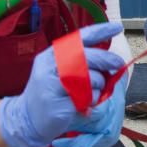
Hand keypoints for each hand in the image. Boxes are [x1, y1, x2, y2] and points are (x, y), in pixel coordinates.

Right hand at [0, 22, 124, 146]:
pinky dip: (92, 101)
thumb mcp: (61, 71)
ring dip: (99, 85)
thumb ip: (81, 63)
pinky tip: (85, 104)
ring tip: (92, 93)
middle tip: (119, 63)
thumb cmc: (52, 92)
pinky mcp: (57, 103)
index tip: (117, 28)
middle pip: (86, 56)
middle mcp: (50, 65)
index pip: (78, 38)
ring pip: (89, 78)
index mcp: (53, 54)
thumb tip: (111, 59)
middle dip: (107, 59)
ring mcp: (51, 84)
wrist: (27, 118)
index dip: (100, 31)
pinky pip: (86, 98)